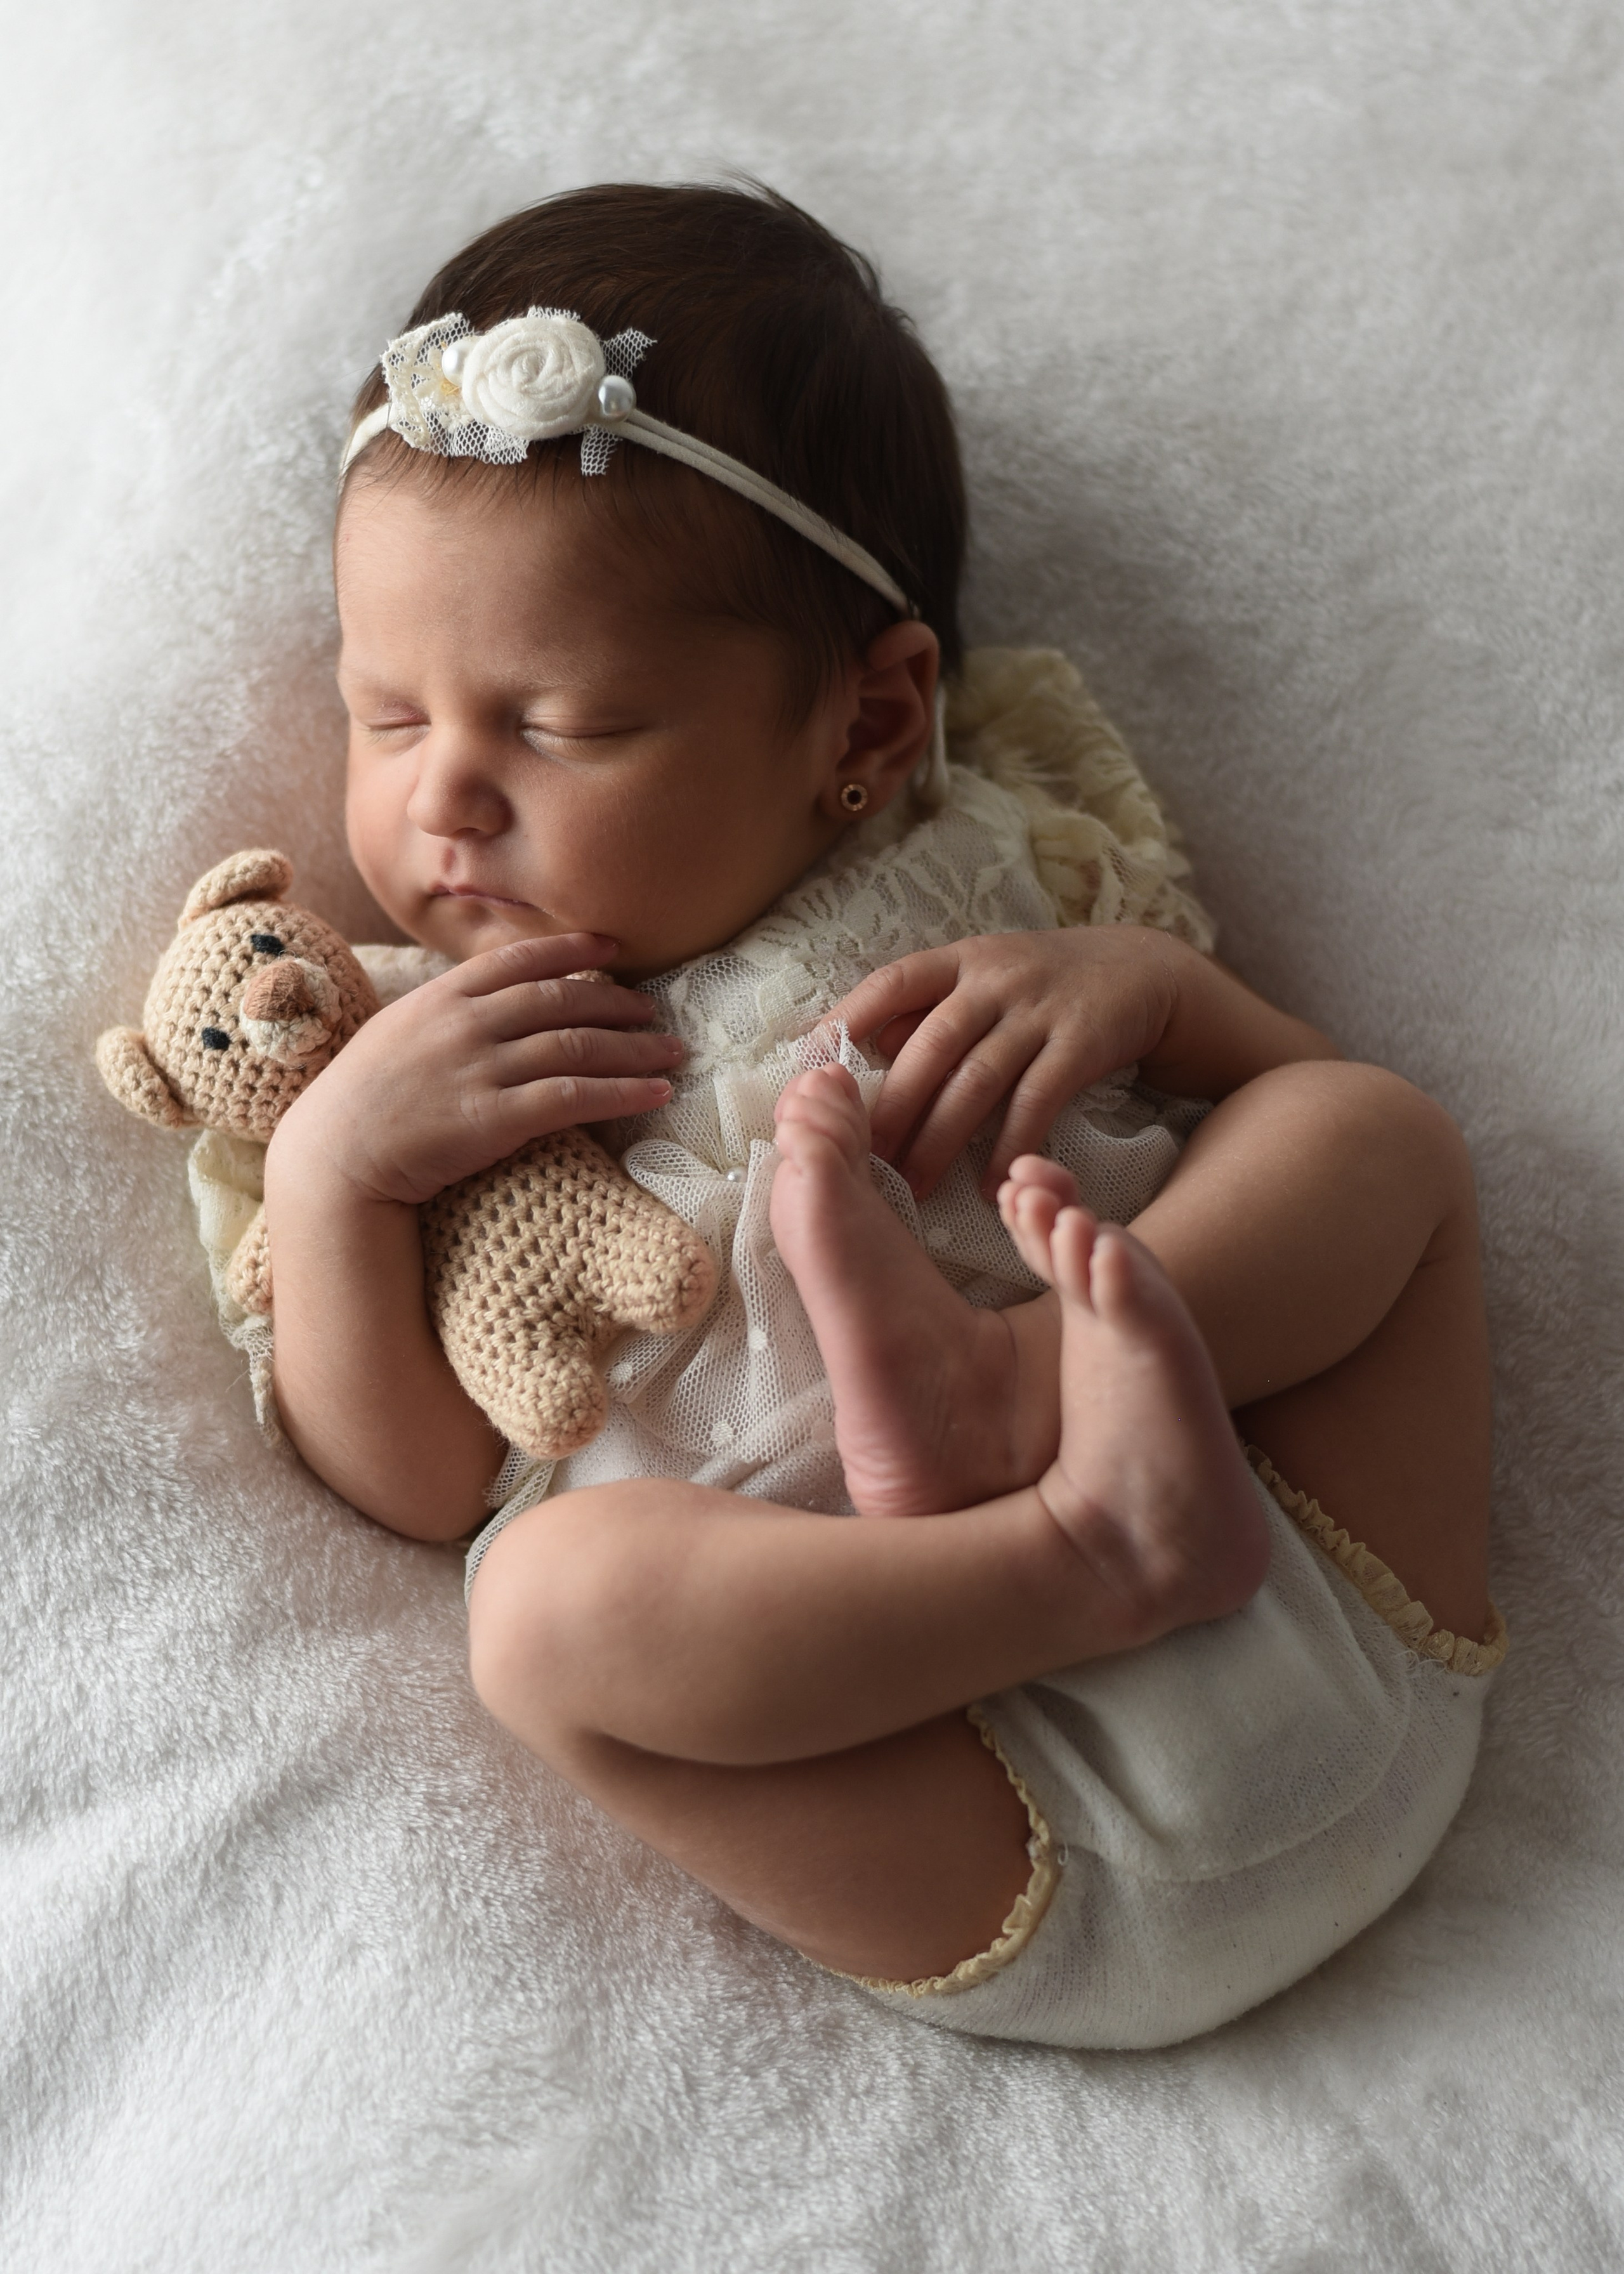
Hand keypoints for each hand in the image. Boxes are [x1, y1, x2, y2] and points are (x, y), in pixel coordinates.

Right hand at [270, 931, 682, 1205]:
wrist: (332, 1158)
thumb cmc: (361, 1102)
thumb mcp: (397, 1034)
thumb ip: (446, 1013)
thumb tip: (491, 1004)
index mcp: (441, 997)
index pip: (518, 960)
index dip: (571, 951)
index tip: (612, 948)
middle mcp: (465, 1024)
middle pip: (560, 1000)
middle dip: (616, 1002)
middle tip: (654, 1010)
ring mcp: (480, 1069)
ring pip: (576, 1046)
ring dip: (634, 1048)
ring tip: (673, 1053)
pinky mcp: (494, 1118)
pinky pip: (573, 1097)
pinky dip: (621, 1092)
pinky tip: (655, 1093)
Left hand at [831, 929, 1186, 1198]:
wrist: (1145, 971)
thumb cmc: (1044, 986)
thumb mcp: (984, 976)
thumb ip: (928, 1009)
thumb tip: (863, 1048)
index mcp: (960, 960)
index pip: (892, 983)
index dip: (847, 1020)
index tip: (807, 1067)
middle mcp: (995, 979)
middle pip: (931, 1045)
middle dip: (892, 1106)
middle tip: (858, 1160)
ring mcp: (1041, 1010)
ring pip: (977, 1080)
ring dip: (940, 1138)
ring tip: (911, 1186)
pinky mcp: (1083, 1043)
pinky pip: (1037, 1102)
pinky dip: (1009, 1147)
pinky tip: (988, 1186)